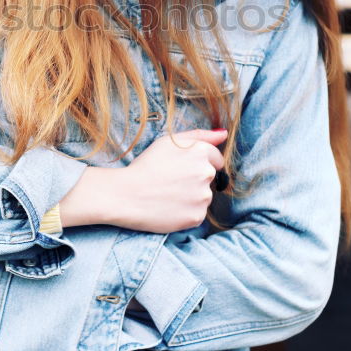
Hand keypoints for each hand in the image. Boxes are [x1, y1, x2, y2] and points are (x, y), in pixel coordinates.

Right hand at [113, 127, 227, 233]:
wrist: (126, 195)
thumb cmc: (145, 165)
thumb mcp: (168, 142)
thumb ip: (200, 135)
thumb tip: (224, 134)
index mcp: (201, 152)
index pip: (217, 159)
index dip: (198, 164)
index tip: (182, 169)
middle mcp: (206, 173)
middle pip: (210, 178)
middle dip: (195, 180)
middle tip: (171, 182)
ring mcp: (203, 196)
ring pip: (204, 197)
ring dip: (191, 197)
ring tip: (168, 195)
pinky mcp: (197, 216)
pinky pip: (197, 214)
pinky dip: (186, 212)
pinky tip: (169, 208)